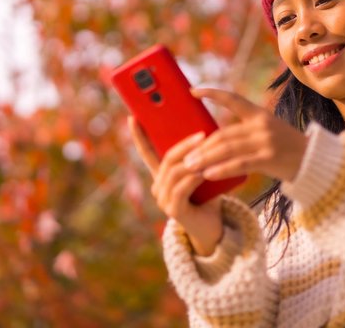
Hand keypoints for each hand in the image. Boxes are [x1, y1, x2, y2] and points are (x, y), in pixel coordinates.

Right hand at [128, 117, 222, 255]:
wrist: (212, 226)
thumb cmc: (208, 196)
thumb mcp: (201, 172)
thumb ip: (196, 157)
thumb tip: (203, 130)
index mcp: (161, 175)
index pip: (146, 152)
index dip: (139, 135)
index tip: (132, 117)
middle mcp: (158, 186)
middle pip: (167, 159)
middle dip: (184, 145)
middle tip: (202, 134)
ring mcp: (163, 199)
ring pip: (174, 172)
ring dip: (192, 160)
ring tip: (207, 151)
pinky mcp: (173, 210)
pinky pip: (182, 188)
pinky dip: (194, 178)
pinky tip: (204, 171)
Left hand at [185, 88, 307, 182]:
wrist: (315, 162)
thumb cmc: (287, 149)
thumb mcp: (269, 131)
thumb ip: (246, 132)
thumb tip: (214, 141)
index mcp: (259, 114)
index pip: (232, 99)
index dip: (212, 93)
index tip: (192, 91)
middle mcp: (261, 124)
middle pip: (223, 134)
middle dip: (201, 147)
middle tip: (185, 158)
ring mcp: (266, 140)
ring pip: (228, 148)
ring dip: (206, 159)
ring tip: (190, 167)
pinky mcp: (269, 157)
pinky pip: (240, 163)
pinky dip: (222, 169)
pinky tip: (208, 174)